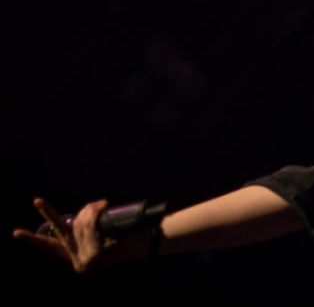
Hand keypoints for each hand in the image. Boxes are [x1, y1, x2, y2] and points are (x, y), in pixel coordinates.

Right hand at [13, 197, 148, 272]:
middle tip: (35, 200)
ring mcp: (87, 259)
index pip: (52, 248)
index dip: (35, 239)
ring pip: (80, 223)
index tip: (16, 232)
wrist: (149, 241)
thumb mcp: (104, 233)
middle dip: (49, 213)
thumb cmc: (129, 235)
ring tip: (103, 205)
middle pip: (63, 230)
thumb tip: (80, 214)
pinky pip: (90, 223)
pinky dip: (96, 211)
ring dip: (91, 209)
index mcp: (78, 257)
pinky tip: (104, 206)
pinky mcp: (95, 254)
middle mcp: (79, 261)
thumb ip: (88, 228)